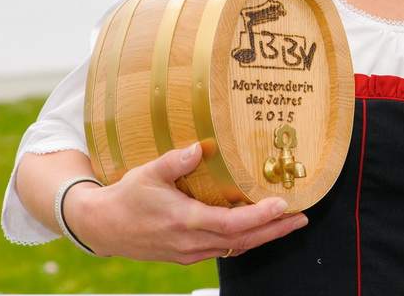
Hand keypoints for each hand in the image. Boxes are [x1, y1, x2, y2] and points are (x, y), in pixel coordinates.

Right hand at [65, 143, 307, 262]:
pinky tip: (259, 229)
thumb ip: (175, 160)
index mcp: (185, 221)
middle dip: (275, 230)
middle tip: (301, 217)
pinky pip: (224, 249)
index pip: (232, 224)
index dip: (260, 217)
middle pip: (243, 240)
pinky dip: (245, 239)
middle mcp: (191, 242)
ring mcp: (190, 252)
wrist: (102, 227)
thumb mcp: (147, 173)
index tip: (282, 205)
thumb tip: (201, 147)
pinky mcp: (187, 255)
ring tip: (289, 221)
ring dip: (264, 236)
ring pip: (236, 247)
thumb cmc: (126, 197)